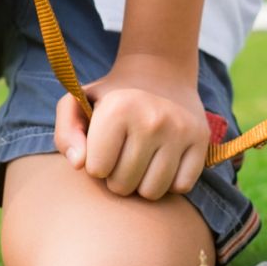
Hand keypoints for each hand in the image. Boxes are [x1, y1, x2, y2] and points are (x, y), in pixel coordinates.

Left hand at [53, 54, 209, 199]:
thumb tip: (78, 164)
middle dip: (117, 177)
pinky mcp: (201, 141)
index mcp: (118, 109)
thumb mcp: (77, 103)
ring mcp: (180, 131)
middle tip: (122, 155)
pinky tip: (163, 161)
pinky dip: (170, 182)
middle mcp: (152, 119)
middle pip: (123, 186)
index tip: (102, 147)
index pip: (96, 170)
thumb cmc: (112, 98)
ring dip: (142, 184)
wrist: (159, 73)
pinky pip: (181, 187)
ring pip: (153, 192)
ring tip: (140, 161)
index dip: (95, 163)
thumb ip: (65, 133)